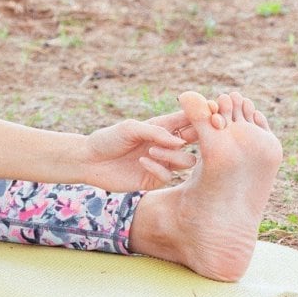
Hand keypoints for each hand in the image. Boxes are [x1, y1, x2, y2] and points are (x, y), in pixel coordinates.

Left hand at [81, 108, 198, 191]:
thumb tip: (182, 142)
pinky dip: (158, 168)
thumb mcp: (131, 128)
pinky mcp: (153, 179)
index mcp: (162, 127)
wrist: (89, 160)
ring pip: (187, 161)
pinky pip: (169, 176)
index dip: (201, 118)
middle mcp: (165, 145)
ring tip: (151, 151)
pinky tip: (142, 162)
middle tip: (182, 139)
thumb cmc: (108, 139)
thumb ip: (157, 132)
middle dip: (196, 139)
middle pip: (196, 142)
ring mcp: (161, 162)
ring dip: (172, 155)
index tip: (208, 117)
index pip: (189, 121)